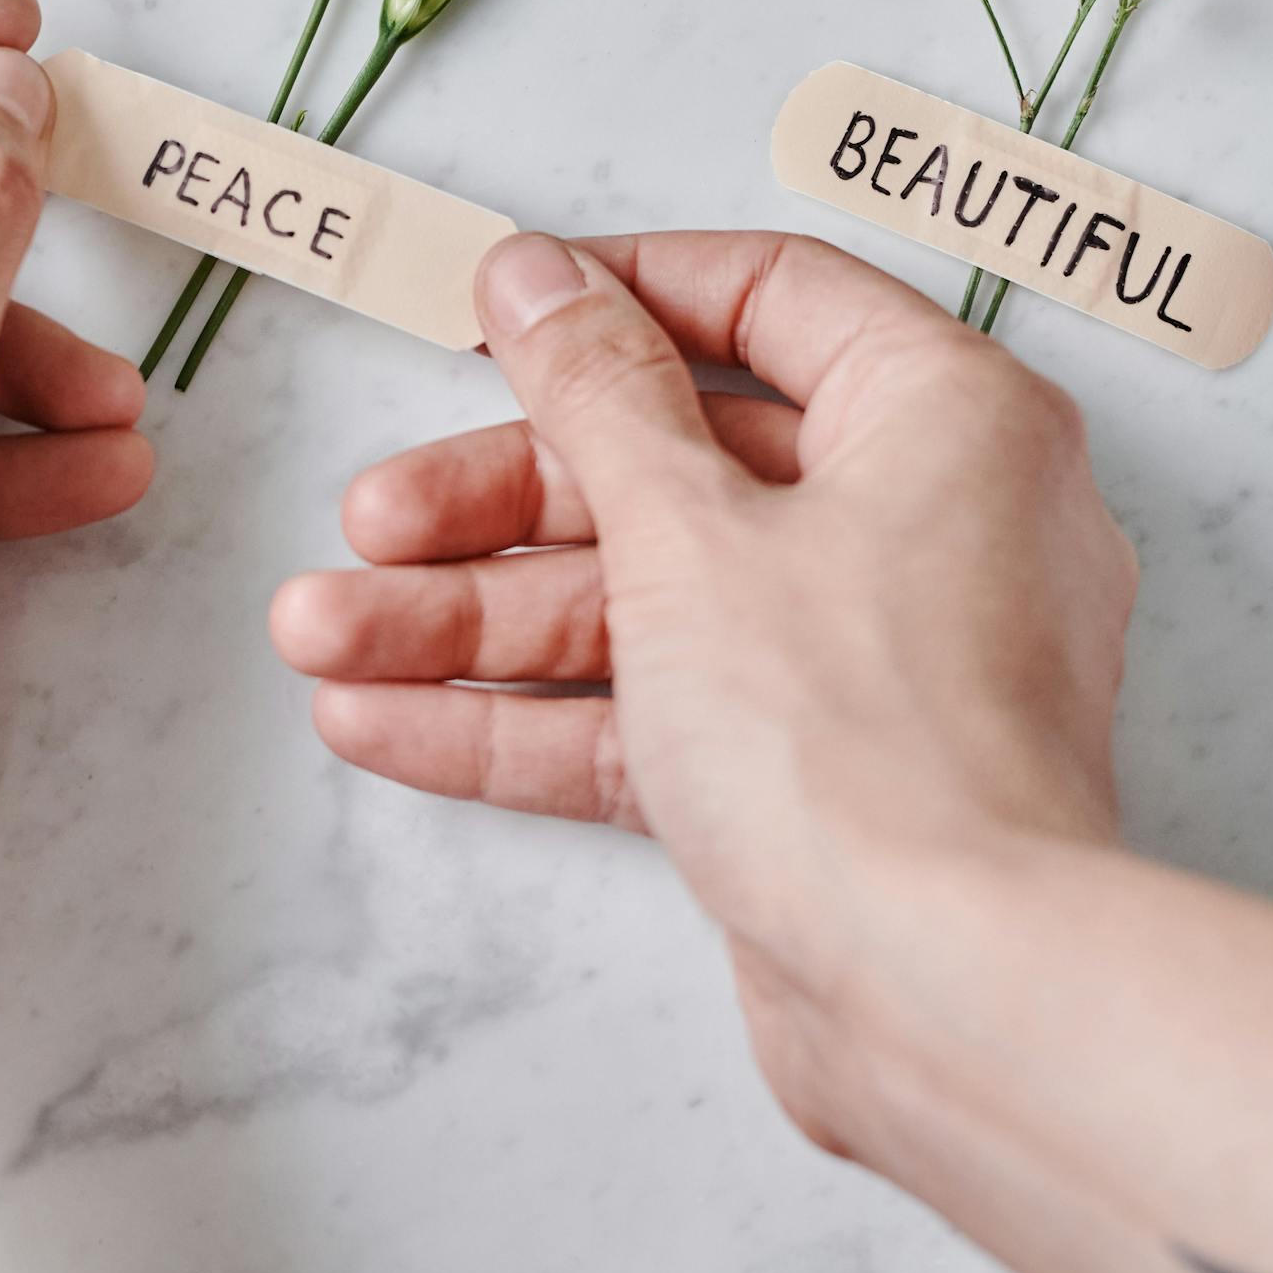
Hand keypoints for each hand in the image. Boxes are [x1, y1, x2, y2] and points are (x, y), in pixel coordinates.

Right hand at [271, 230, 1136, 1150]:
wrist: (951, 997)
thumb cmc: (864, 739)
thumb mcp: (686, 525)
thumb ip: (596, 390)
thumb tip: (536, 276)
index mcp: (943, 416)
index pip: (770, 299)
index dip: (617, 295)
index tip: (493, 309)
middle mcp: (924, 525)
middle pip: (674, 464)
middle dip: (496, 503)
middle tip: (370, 521)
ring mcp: (867, 662)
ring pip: (644, 601)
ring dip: (474, 619)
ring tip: (321, 639)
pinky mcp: (811, 778)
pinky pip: (654, 713)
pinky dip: (526, 715)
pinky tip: (384, 720)